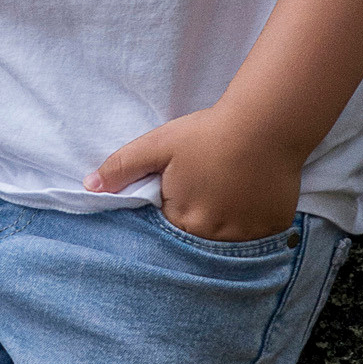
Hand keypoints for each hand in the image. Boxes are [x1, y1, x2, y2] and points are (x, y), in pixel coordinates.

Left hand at [84, 102, 300, 239]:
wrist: (266, 123)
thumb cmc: (208, 134)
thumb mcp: (157, 145)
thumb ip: (121, 167)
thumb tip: (89, 187)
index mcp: (183, 220)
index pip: (167, 231)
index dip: (171, 210)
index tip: (181, 190)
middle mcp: (214, 236)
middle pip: (197, 238)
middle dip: (198, 219)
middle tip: (209, 187)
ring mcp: (247, 235)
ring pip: (228, 240)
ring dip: (225, 223)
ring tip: (230, 192)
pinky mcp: (273, 227)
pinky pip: (258, 236)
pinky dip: (252, 222)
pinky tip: (251, 197)